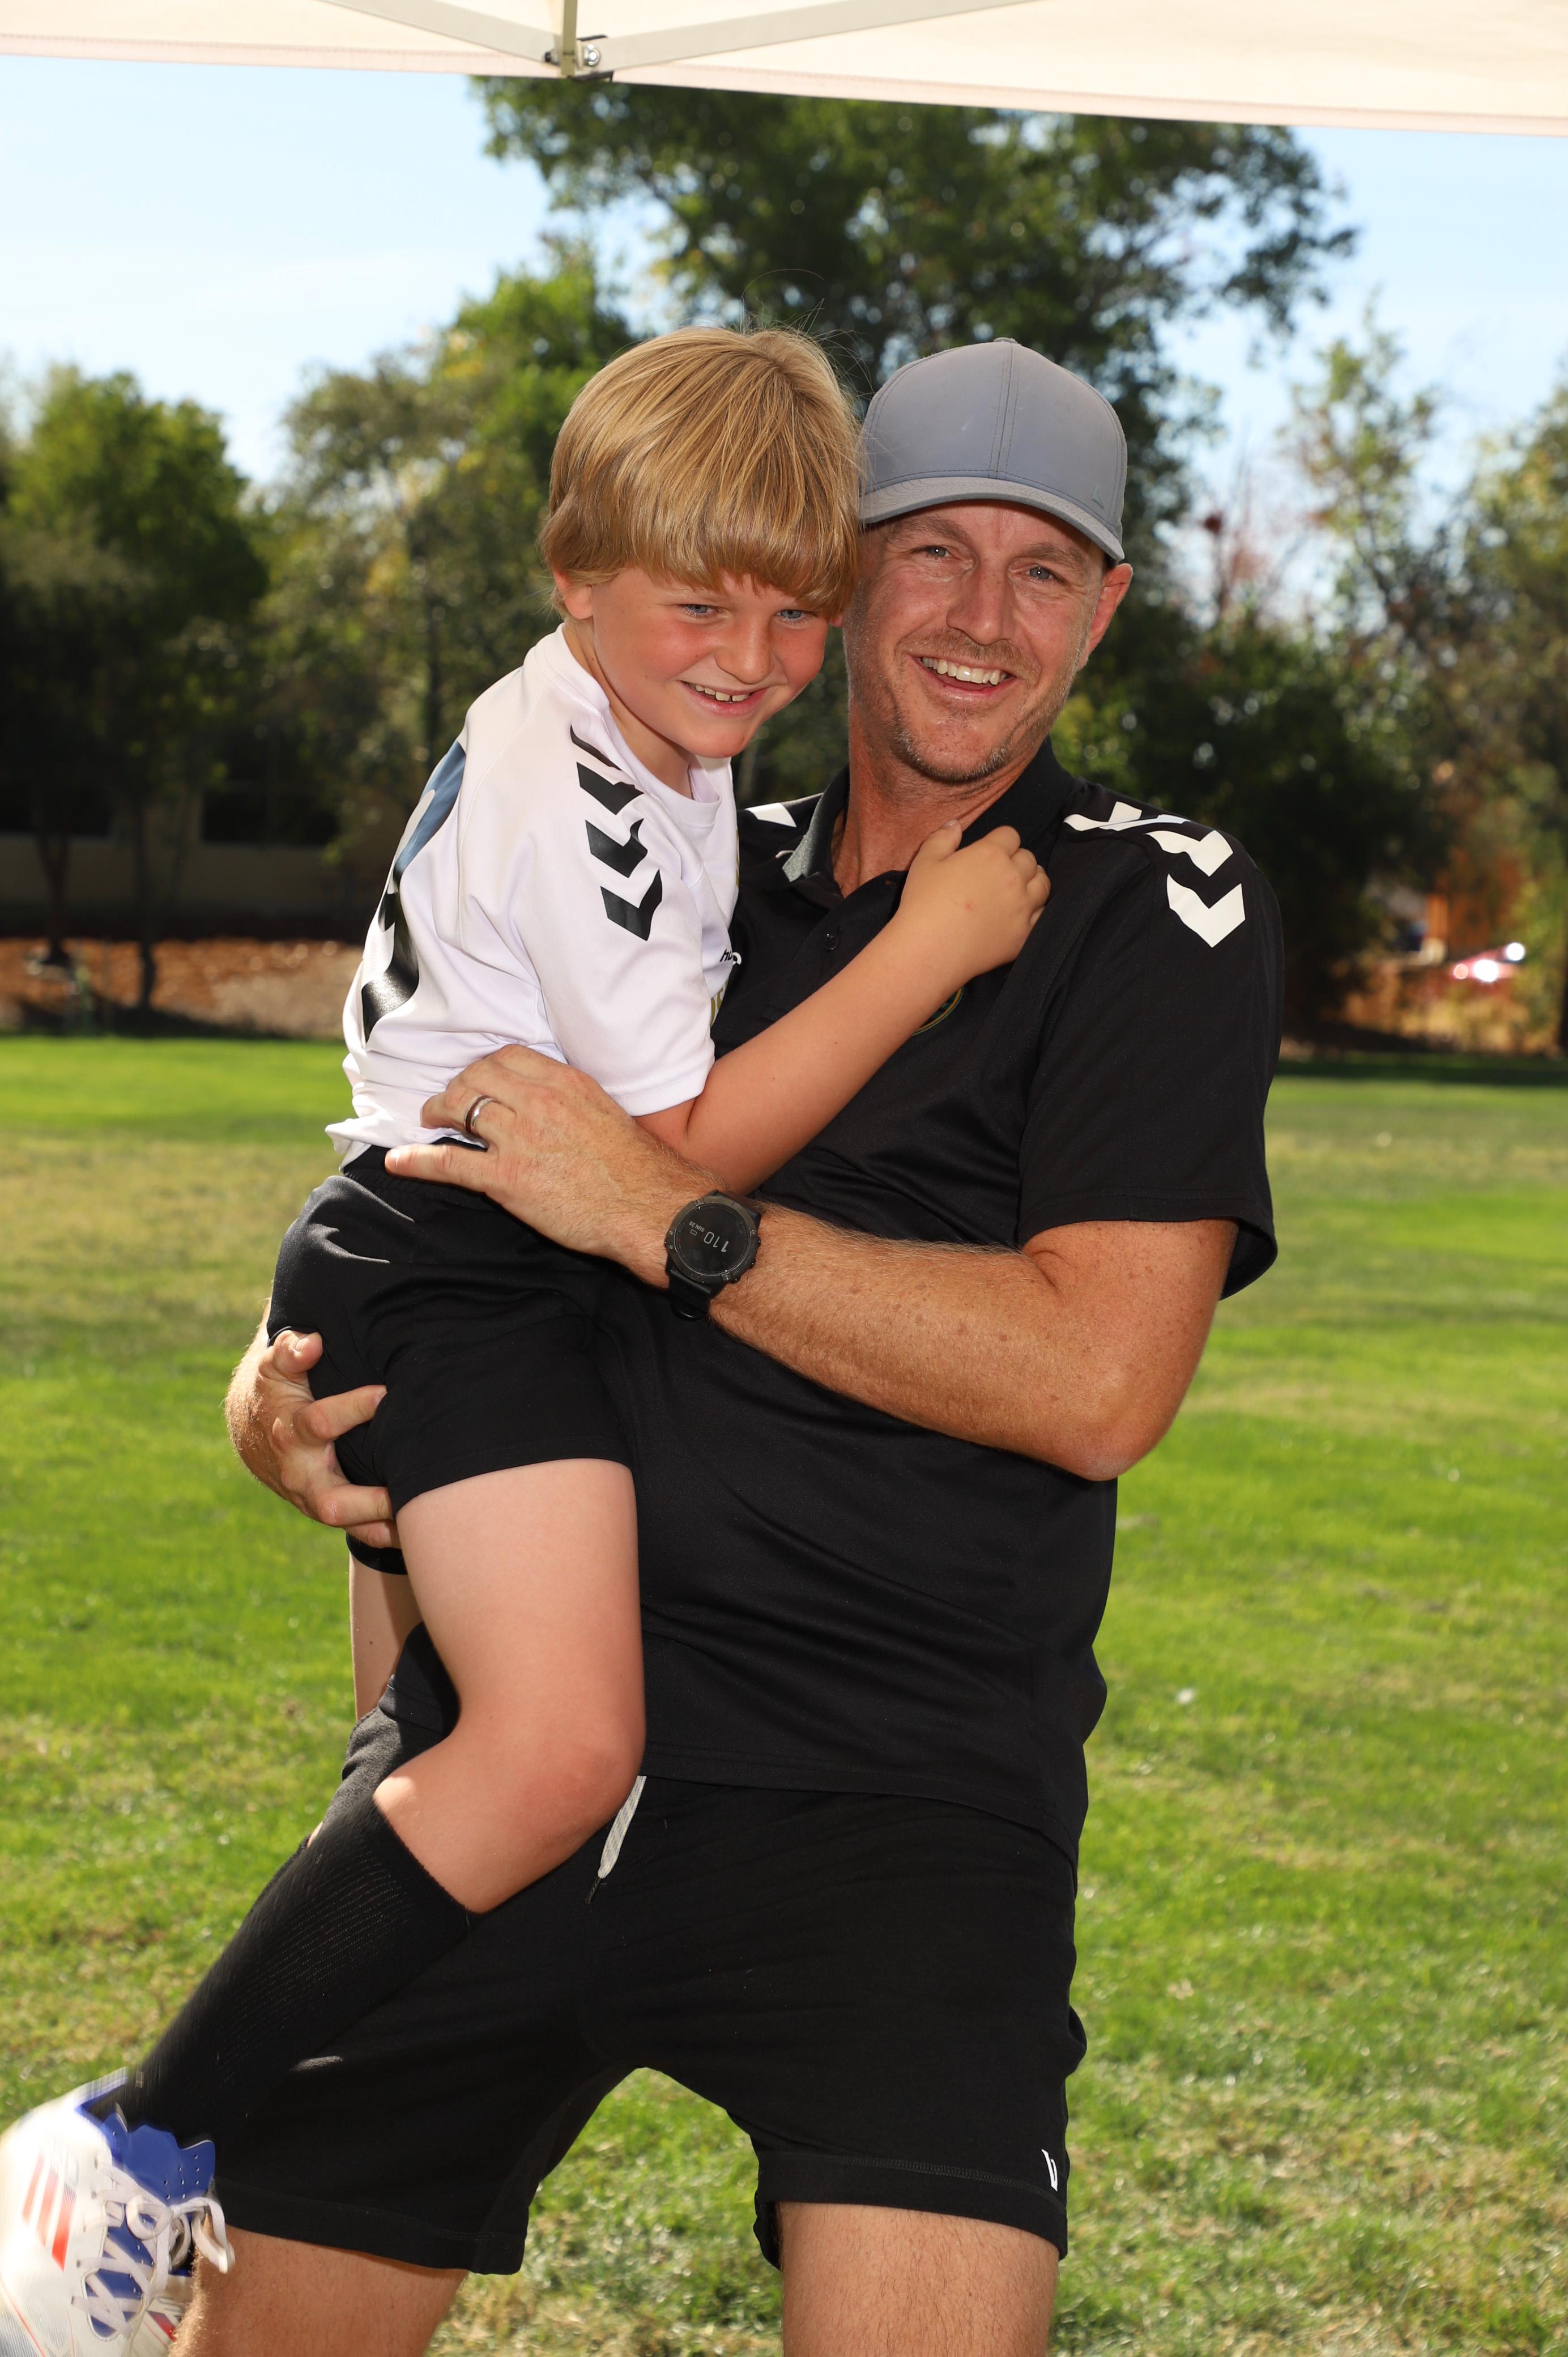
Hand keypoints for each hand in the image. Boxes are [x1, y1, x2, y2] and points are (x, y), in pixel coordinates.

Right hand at [231, 1327, 397, 1549]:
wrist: (255, 1430)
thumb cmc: (276, 1391)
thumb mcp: (276, 1366)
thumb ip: (292, 1351)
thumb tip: (313, 1344)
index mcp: (291, 1433)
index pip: (319, 1423)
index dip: (351, 1408)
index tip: (384, 1393)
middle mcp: (302, 1474)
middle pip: (331, 1501)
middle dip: (369, 1500)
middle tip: (406, 1491)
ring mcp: (314, 1498)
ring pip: (348, 1524)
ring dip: (383, 1526)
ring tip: (423, 1523)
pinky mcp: (330, 1510)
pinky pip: (359, 1530)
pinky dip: (386, 1534)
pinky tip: (419, 1533)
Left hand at [385, 1043, 706, 1285]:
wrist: (649, 1207)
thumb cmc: (635, 1167)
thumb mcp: (605, 1112)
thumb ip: (570, 1100)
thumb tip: (547, 1101)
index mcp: (565, 1083)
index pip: (508, 1057)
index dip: (484, 1066)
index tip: (478, 1077)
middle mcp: (538, 1102)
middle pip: (477, 1077)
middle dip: (456, 1086)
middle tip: (448, 1101)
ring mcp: (519, 1139)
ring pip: (460, 1110)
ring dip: (437, 1114)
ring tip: (430, 1121)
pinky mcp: (507, 1179)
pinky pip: (450, 1163)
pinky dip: (417, 1160)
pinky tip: (397, 1161)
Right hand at [895, 820, 1048, 990]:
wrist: (930, 949)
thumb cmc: (923, 903)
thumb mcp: (925, 861)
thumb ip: (942, 838)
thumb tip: (956, 824)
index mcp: (991, 854)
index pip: (1010, 835)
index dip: (1001, 840)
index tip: (991, 850)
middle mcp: (1013, 877)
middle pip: (1029, 858)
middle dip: (1017, 859)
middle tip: (1002, 870)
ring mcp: (1022, 907)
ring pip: (1042, 884)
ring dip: (1033, 881)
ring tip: (1022, 885)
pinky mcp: (1024, 933)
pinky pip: (1042, 915)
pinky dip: (1035, 910)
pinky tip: (1023, 911)